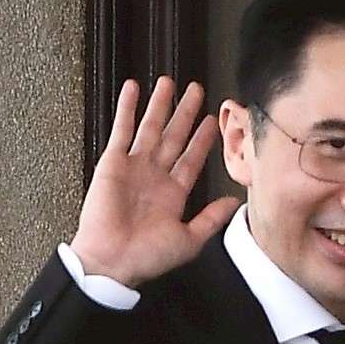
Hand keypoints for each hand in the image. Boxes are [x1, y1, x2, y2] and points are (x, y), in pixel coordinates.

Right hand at [67, 77, 240, 288]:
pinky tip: (133, 88)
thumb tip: (232, 203)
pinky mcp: (112, 162)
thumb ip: (211, 219)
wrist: (112, 261)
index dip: (202, 140)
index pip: (192, 159)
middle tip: (196, 90)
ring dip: (160, 104)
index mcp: (173, 194)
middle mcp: (154, 177)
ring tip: (169, 82)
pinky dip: (127, 108)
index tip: (212, 121)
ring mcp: (134, 167)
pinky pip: (121, 129)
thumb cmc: (146, 257)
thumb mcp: (189, 240)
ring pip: (151, 127)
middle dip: (185, 113)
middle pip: (174, 137)